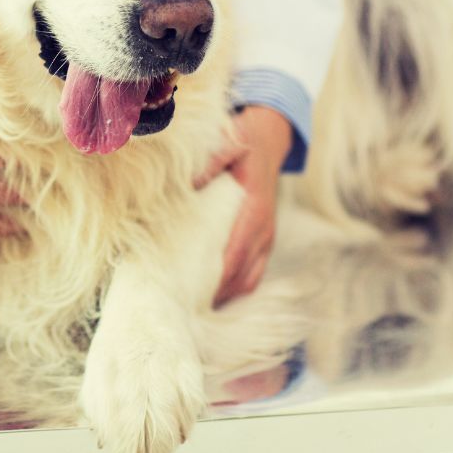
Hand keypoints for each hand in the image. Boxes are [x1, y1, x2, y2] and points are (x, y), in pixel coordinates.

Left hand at [195, 106, 291, 306]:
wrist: (270, 138)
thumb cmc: (244, 141)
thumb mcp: (229, 141)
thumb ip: (211, 160)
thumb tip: (190, 184)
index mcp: (253, 210)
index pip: (234, 254)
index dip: (215, 279)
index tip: (189, 297)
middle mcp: (263, 230)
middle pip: (241, 276)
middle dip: (214, 296)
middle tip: (182, 313)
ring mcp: (266, 237)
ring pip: (248, 281)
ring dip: (224, 298)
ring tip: (193, 313)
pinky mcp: (264, 240)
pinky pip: (252, 274)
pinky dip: (234, 290)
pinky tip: (211, 299)